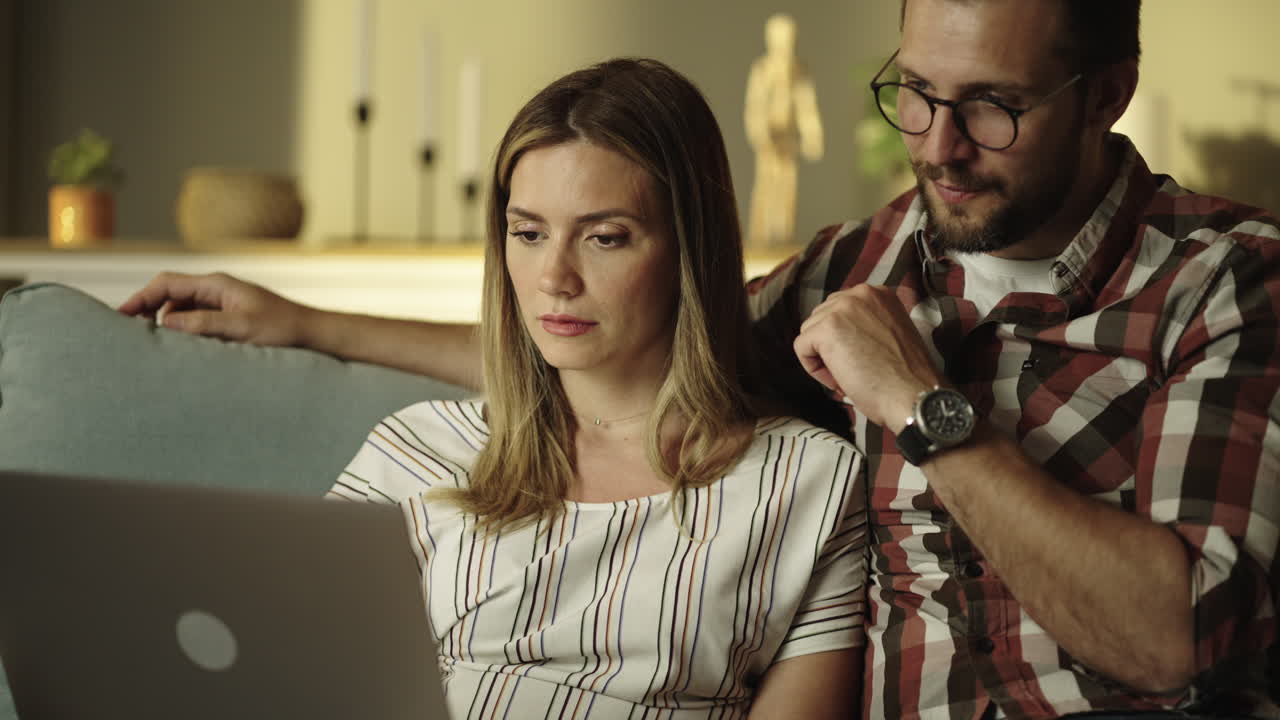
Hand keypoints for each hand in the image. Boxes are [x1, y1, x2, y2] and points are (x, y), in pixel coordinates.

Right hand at [118, 272, 313, 346]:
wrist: (311, 332)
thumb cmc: (282, 328)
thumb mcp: (241, 328)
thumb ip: (203, 324)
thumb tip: (165, 323)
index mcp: (216, 285)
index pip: (166, 284)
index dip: (140, 298)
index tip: (120, 317)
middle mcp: (216, 290)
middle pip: (170, 297)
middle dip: (150, 314)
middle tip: (136, 340)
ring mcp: (222, 303)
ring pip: (182, 312)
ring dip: (171, 328)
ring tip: (163, 351)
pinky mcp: (228, 317)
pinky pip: (198, 323)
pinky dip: (187, 334)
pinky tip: (186, 352)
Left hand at [793, 284, 942, 430]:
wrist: (914, 394)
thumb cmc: (906, 375)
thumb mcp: (890, 332)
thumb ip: (867, 323)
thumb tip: (840, 334)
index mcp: (878, 293)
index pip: (840, 309)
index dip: (844, 337)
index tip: (859, 356)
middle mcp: (860, 293)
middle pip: (821, 317)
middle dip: (830, 345)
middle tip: (852, 369)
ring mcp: (842, 308)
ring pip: (809, 332)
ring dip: (822, 358)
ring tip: (848, 376)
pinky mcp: (827, 329)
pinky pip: (801, 347)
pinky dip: (814, 369)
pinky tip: (838, 380)